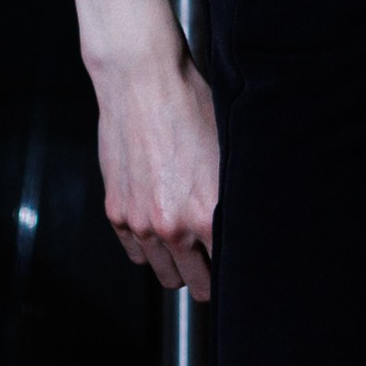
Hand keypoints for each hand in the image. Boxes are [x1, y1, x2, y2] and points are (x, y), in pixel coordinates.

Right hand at [92, 38, 220, 298]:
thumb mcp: (230, 152)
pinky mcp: (116, 211)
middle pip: (196, 283)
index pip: (228, 271)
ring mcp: (139, 222)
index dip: (238, 269)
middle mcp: (171, 226)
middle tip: (217, 262)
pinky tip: (161, 230)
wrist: (142, 81)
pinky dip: (148, 249)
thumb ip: (233, 197)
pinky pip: (135, 252)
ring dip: (177, 265)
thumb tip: (249, 220)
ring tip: (190, 247)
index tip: (242, 266)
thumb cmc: (191, 106)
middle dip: (210, 276)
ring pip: (163, 274)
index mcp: (206, 214)